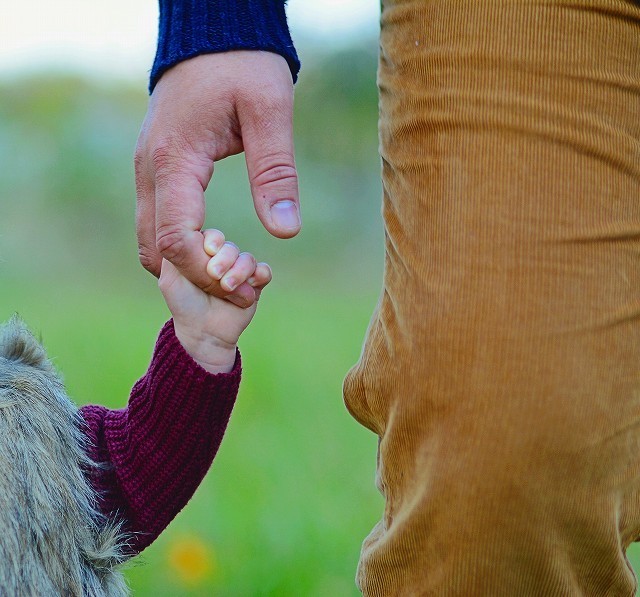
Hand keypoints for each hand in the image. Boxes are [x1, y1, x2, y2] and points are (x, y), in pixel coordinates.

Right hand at [136, 51, 299, 307]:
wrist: (213, 35)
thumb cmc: (243, 66)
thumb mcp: (269, 112)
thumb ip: (275, 172)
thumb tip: (285, 231)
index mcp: (174, 161)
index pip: (177, 239)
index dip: (208, 274)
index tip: (245, 287)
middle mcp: (149, 171)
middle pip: (156, 250)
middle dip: (195, 279)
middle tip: (240, 288)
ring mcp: (146, 171)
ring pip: (150, 241)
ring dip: (185, 266)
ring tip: (231, 271)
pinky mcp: (155, 171)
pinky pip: (157, 223)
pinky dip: (179, 247)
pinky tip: (215, 250)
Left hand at [159, 229, 271, 373]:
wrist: (203, 333)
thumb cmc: (184, 305)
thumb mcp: (170, 278)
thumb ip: (174, 253)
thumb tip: (187, 231)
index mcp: (203, 255)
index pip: (213, 236)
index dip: (213, 241)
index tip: (208, 251)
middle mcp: (223, 261)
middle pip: (231, 247)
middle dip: (225, 259)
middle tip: (215, 274)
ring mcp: (240, 273)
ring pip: (248, 259)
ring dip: (239, 271)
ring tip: (227, 287)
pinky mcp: (255, 286)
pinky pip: (264, 271)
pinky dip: (259, 275)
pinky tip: (251, 285)